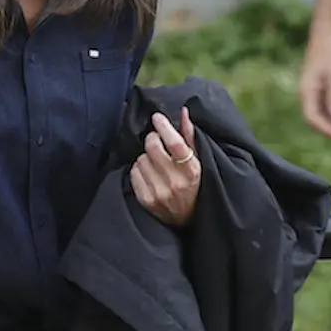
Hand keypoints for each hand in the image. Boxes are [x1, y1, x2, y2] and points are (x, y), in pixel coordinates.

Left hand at [130, 109, 201, 227]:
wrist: (185, 219)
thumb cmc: (191, 184)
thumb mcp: (197, 162)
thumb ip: (189, 136)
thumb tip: (183, 112)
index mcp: (192, 171)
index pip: (176, 144)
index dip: (164, 128)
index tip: (157, 118)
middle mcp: (176, 183)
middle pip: (153, 147)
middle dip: (152, 139)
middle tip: (156, 141)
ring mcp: (159, 192)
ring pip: (141, 158)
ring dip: (146, 156)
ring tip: (156, 163)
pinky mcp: (146, 200)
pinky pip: (133, 171)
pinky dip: (139, 169)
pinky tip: (149, 174)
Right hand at [300, 27, 330, 138]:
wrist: (325, 38)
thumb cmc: (330, 53)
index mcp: (307, 92)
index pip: (313, 118)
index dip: (327, 129)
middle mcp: (307, 95)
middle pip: (315, 120)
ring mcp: (312, 94)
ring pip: (321, 115)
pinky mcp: (318, 91)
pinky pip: (325, 108)